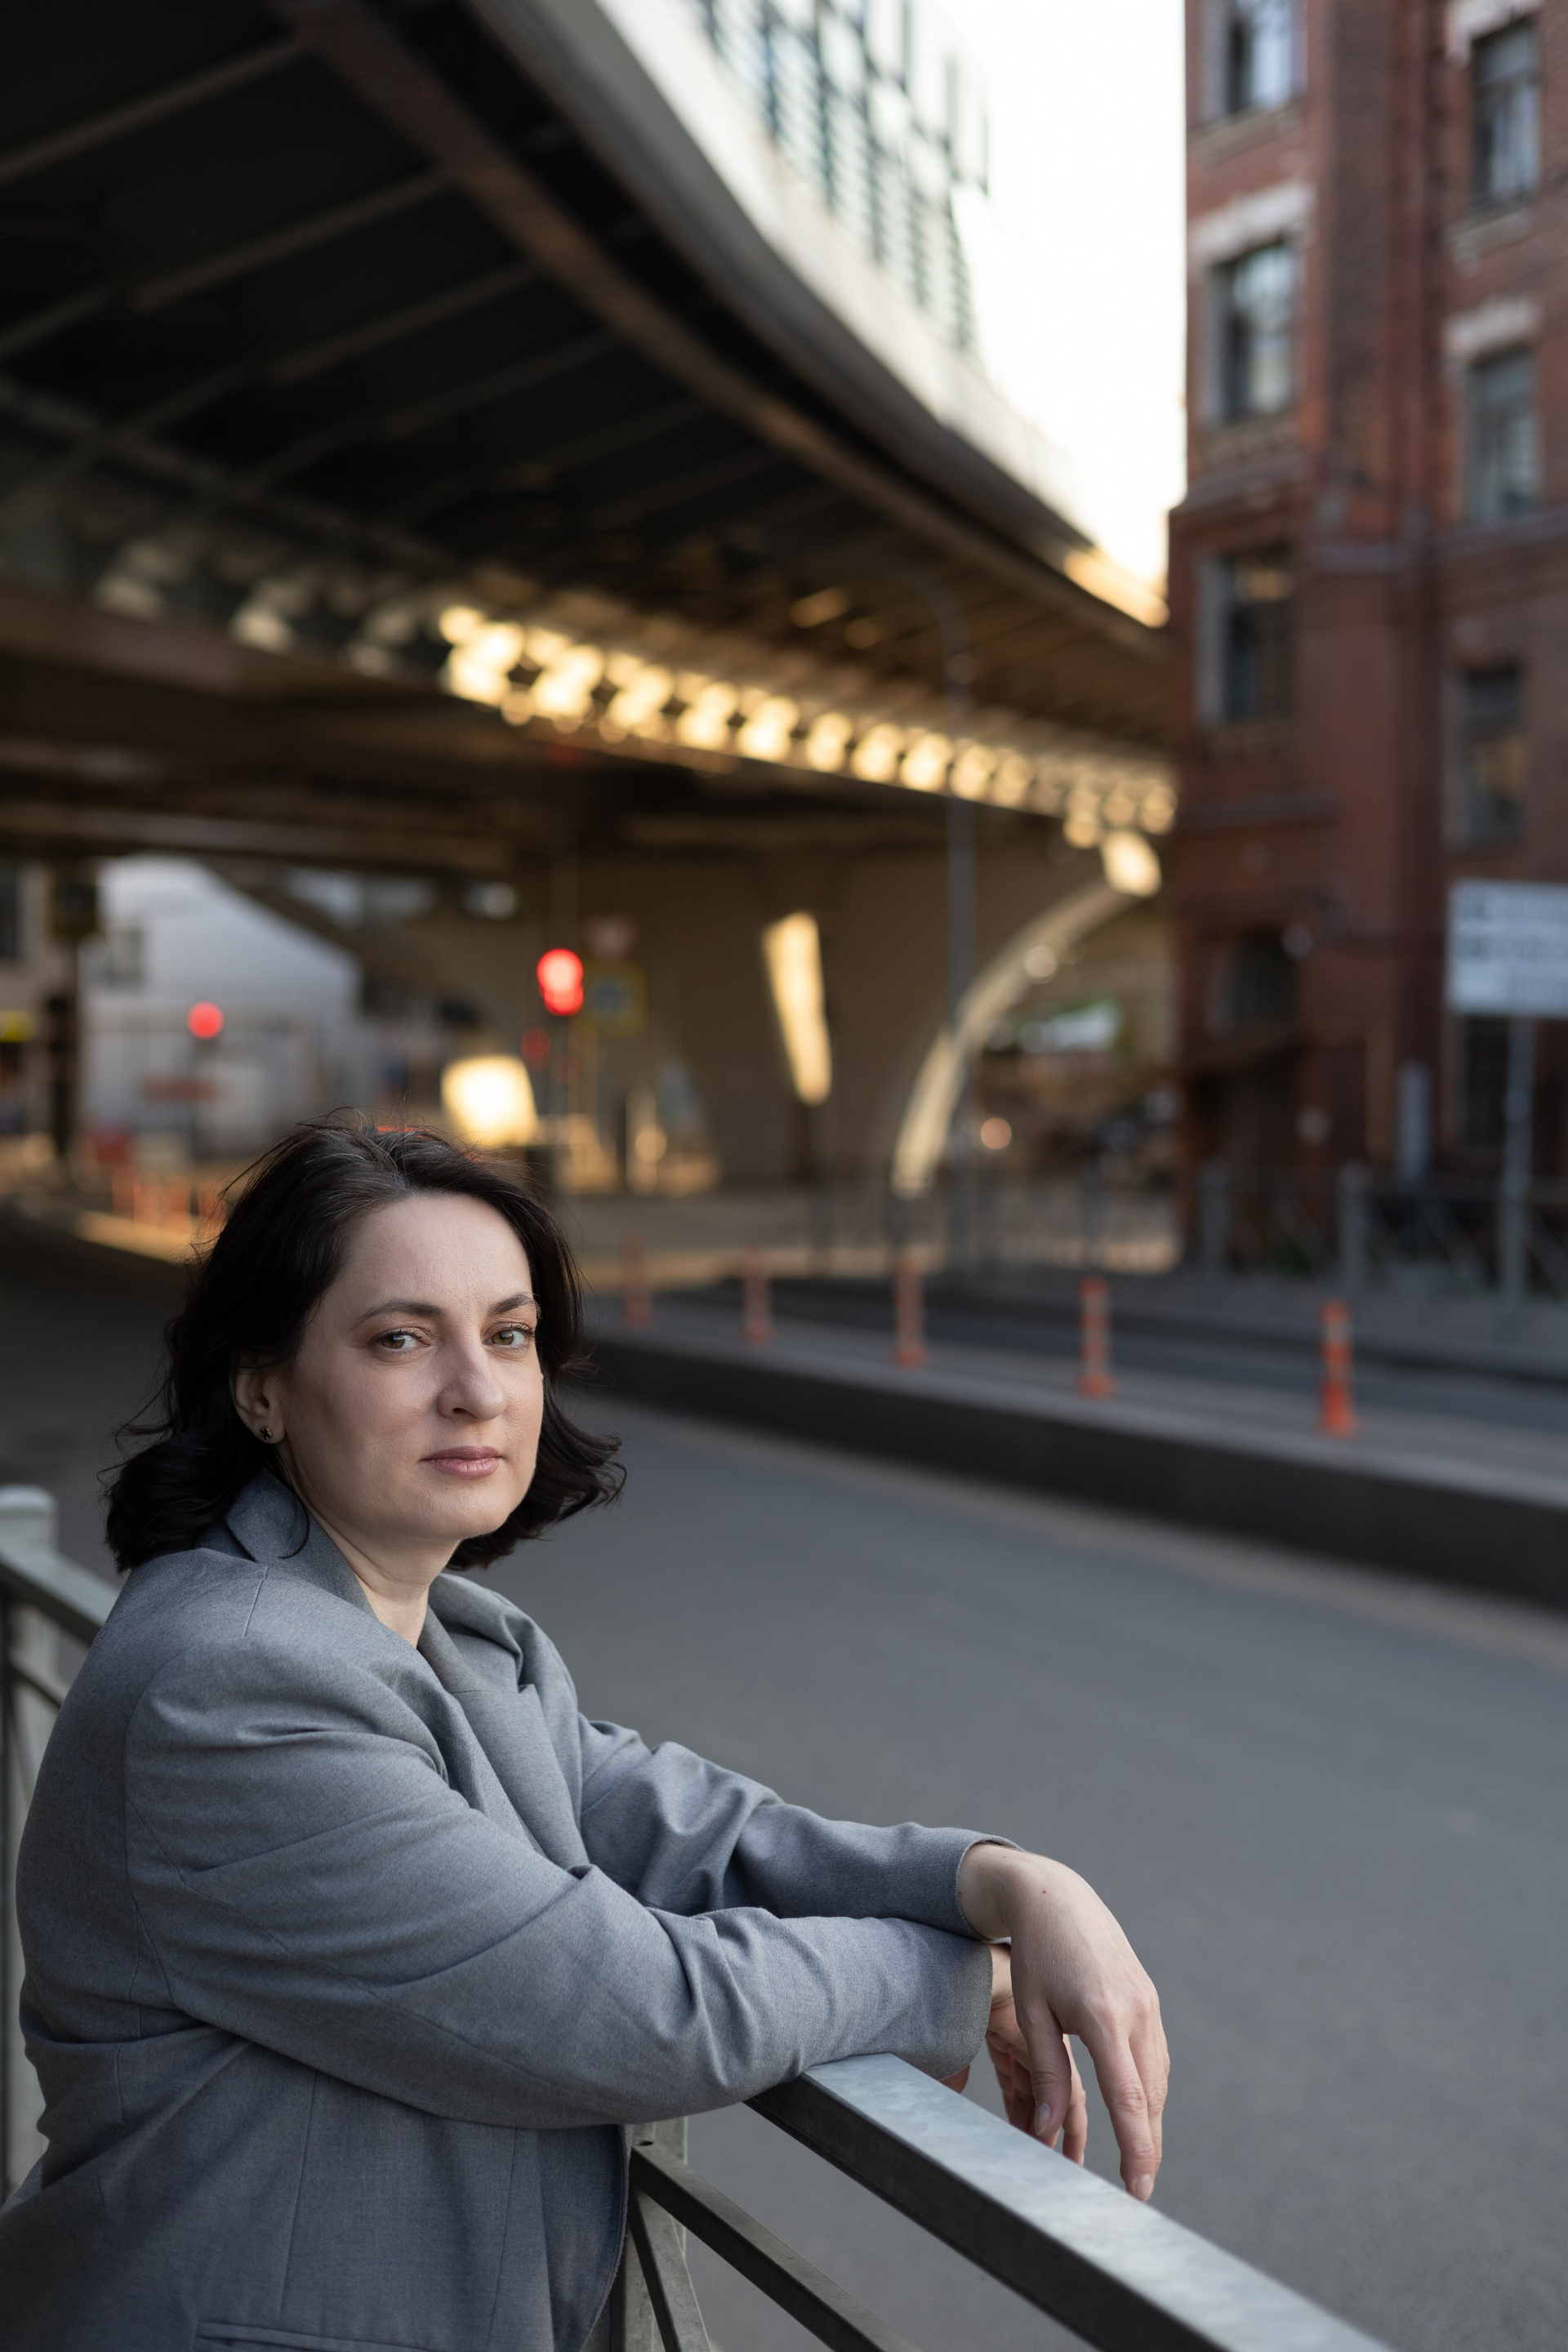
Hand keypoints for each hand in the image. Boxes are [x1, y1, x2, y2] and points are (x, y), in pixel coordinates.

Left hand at [956, 1846, 1167, 2199]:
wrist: (1055, 1896)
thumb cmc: (1035, 1954)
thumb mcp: (1031, 2011)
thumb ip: (1048, 2072)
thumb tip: (1050, 2129)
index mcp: (1104, 2017)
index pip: (1128, 2099)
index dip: (1137, 2148)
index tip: (1138, 2189)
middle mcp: (1135, 2011)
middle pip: (1150, 2097)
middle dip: (1148, 2146)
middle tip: (1137, 2190)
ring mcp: (1148, 2003)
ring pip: (1157, 2078)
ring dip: (1150, 2119)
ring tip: (1138, 2158)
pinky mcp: (1148, 1997)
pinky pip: (1154, 2054)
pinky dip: (1148, 2087)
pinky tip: (1137, 2107)